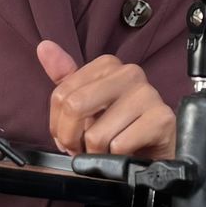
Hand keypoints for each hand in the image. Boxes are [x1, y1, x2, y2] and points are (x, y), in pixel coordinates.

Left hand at [36, 41, 175, 158]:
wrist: (154, 153)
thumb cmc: (119, 128)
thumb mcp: (86, 104)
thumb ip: (64, 78)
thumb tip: (44, 47)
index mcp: (108, 65)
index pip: (61, 94)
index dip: (59, 126)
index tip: (70, 137)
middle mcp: (129, 73)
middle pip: (75, 107)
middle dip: (72, 140)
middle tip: (82, 150)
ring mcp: (148, 94)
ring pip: (96, 134)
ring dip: (95, 155)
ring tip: (107, 153)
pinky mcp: (161, 118)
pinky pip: (119, 145)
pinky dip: (116, 160)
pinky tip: (124, 156)